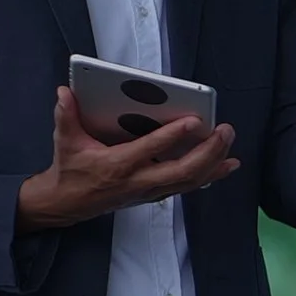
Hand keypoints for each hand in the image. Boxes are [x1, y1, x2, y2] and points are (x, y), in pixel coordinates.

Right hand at [16, 86, 237, 231]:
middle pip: (182, 171)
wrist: (68, 204)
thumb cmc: (71, 169)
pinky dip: (209, 176)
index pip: (150, 150)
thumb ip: (66, 116)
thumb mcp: (65, 141)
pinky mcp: (155, 194)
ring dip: (214, 163)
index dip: (173, 136)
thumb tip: (65, 92)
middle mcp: (138, 181)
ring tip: (230, 143)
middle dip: (208, 152)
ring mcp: (149, 191)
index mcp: (117, 165)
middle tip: (225, 130)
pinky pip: (187, 186)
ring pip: (189, 181)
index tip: (194, 120)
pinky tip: (226, 164)